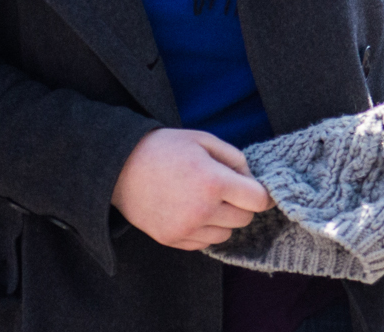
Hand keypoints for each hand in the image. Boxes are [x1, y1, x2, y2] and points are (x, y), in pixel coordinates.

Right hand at [111, 129, 273, 250]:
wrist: (120, 167)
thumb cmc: (166, 149)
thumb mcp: (205, 141)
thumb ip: (236, 159)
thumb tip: (253, 181)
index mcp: (213, 182)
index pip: (258, 201)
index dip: (263, 194)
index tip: (260, 190)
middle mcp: (202, 210)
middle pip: (245, 218)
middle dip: (242, 204)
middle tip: (227, 189)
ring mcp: (185, 229)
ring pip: (226, 233)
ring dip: (223, 219)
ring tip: (205, 199)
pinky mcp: (172, 240)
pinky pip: (205, 243)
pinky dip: (205, 230)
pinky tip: (191, 211)